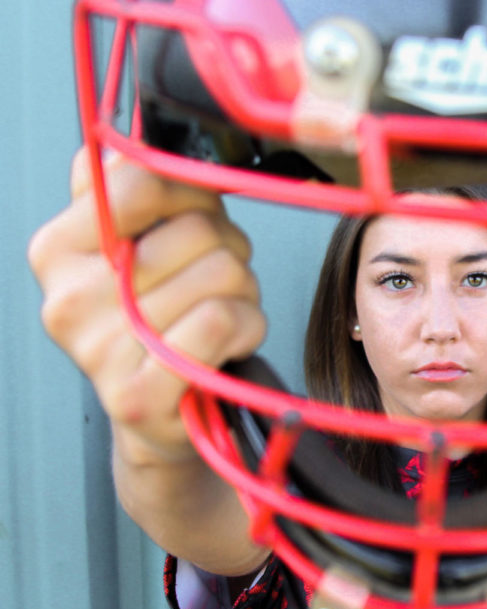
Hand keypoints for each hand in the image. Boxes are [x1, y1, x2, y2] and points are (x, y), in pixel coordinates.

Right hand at [28, 148, 266, 463]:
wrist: (162, 416)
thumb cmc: (162, 321)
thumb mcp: (138, 248)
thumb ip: (126, 190)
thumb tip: (124, 133)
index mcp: (58, 250)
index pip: (142, 180)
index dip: (194, 193)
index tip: (198, 216)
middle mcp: (66, 299)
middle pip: (197, 229)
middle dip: (227, 251)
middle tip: (212, 281)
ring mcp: (100, 352)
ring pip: (221, 274)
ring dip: (242, 292)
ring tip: (218, 314)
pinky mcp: (142, 394)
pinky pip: (224, 320)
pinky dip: (248, 325)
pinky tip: (230, 342)